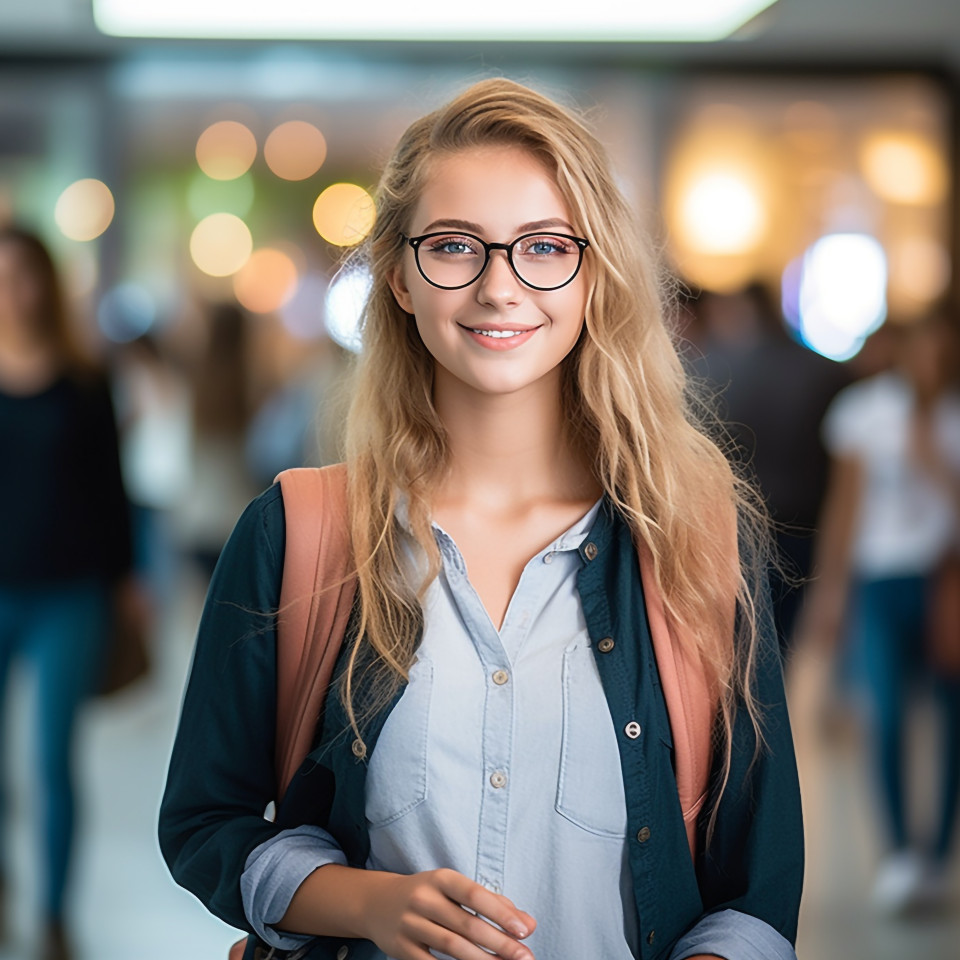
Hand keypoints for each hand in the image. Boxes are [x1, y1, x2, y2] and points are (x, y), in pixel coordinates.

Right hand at [363, 867, 536, 959]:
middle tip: (525, 958)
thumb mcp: (455, 890)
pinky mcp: (401, 949)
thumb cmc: (428, 895)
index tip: (524, 931)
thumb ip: (494, 904)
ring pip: (452, 946)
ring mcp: (410, 924)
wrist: (376, 903)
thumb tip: (529, 924)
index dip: (501, 913)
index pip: (475, 895)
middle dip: (499, 944)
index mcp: (441, 879)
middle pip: (467, 925)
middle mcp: (424, 898)